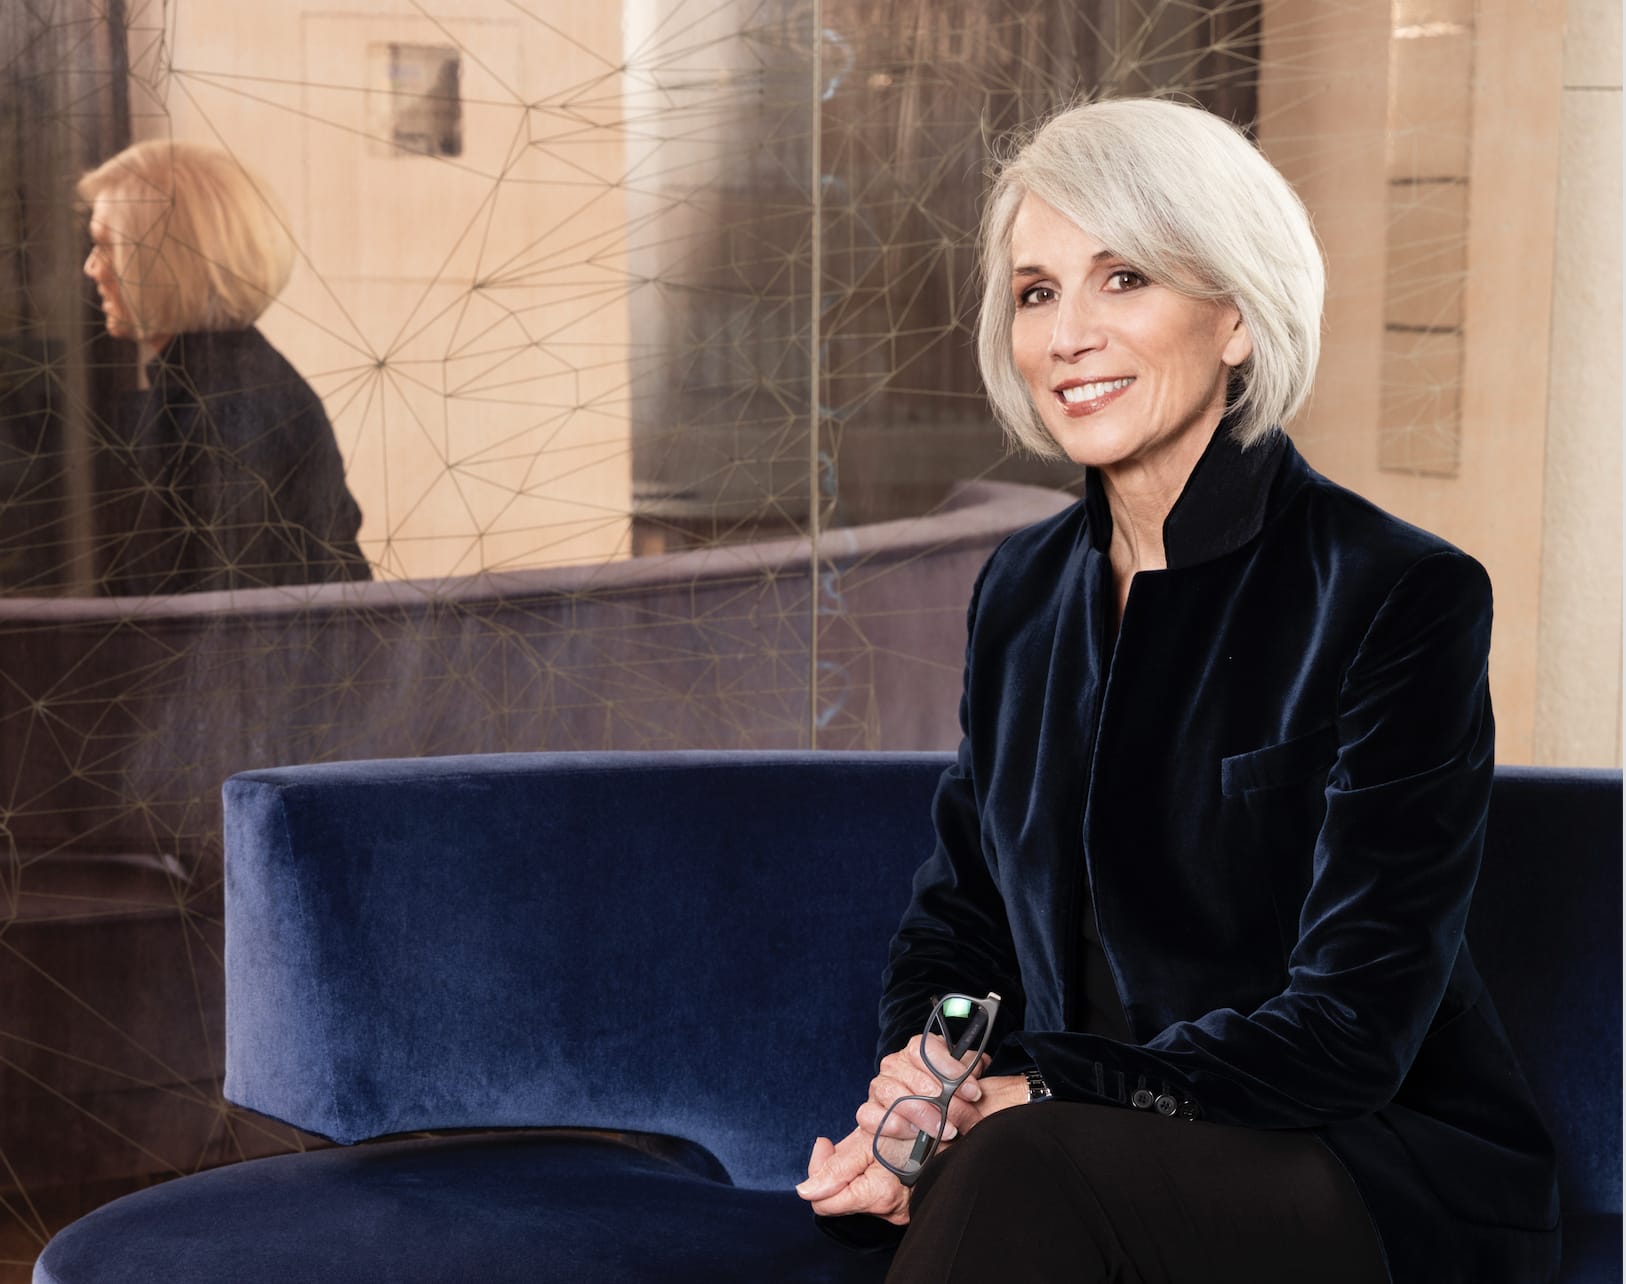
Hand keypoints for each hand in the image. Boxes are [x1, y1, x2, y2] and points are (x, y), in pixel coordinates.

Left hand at [795, 1128, 911, 1222]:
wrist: (949, 1127)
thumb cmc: (912, 1128)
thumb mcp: (868, 1139)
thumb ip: (834, 1168)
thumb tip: (804, 1191)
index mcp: (879, 1196)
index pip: (824, 1205)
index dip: (818, 1172)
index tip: (824, 1144)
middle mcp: (891, 1212)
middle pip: (839, 1201)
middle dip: (835, 1172)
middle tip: (840, 1144)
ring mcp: (900, 1212)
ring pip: (855, 1197)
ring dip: (852, 1174)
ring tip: (866, 1148)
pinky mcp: (906, 1207)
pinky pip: (873, 1197)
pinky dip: (868, 1178)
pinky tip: (877, 1159)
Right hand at [854, 1033, 988, 1143]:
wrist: (916, 1121)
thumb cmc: (939, 1095)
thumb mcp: (957, 1078)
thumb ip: (969, 1067)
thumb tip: (981, 1063)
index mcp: (915, 1050)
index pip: (928, 1051)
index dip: (952, 1071)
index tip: (973, 1092)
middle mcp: (894, 1064)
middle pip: (917, 1079)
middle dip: (945, 1103)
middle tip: (964, 1120)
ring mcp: (878, 1087)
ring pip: (896, 1096)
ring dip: (924, 1116)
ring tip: (945, 1131)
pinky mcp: (867, 1111)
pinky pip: (872, 1115)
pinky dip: (894, 1125)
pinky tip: (913, 1133)